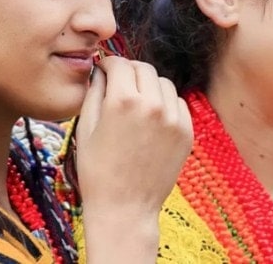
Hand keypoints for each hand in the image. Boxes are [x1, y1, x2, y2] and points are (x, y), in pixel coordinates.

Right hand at [75, 56, 192, 262]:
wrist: (125, 208)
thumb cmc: (97, 170)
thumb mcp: (86, 127)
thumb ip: (95, 92)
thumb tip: (101, 70)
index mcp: (123, 101)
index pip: (120, 64)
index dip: (109, 63)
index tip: (105, 69)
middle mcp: (152, 104)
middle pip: (143, 68)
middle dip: (129, 71)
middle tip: (119, 82)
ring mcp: (173, 118)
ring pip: (163, 83)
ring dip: (149, 85)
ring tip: (136, 102)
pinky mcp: (186, 132)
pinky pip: (177, 102)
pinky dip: (165, 103)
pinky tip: (151, 117)